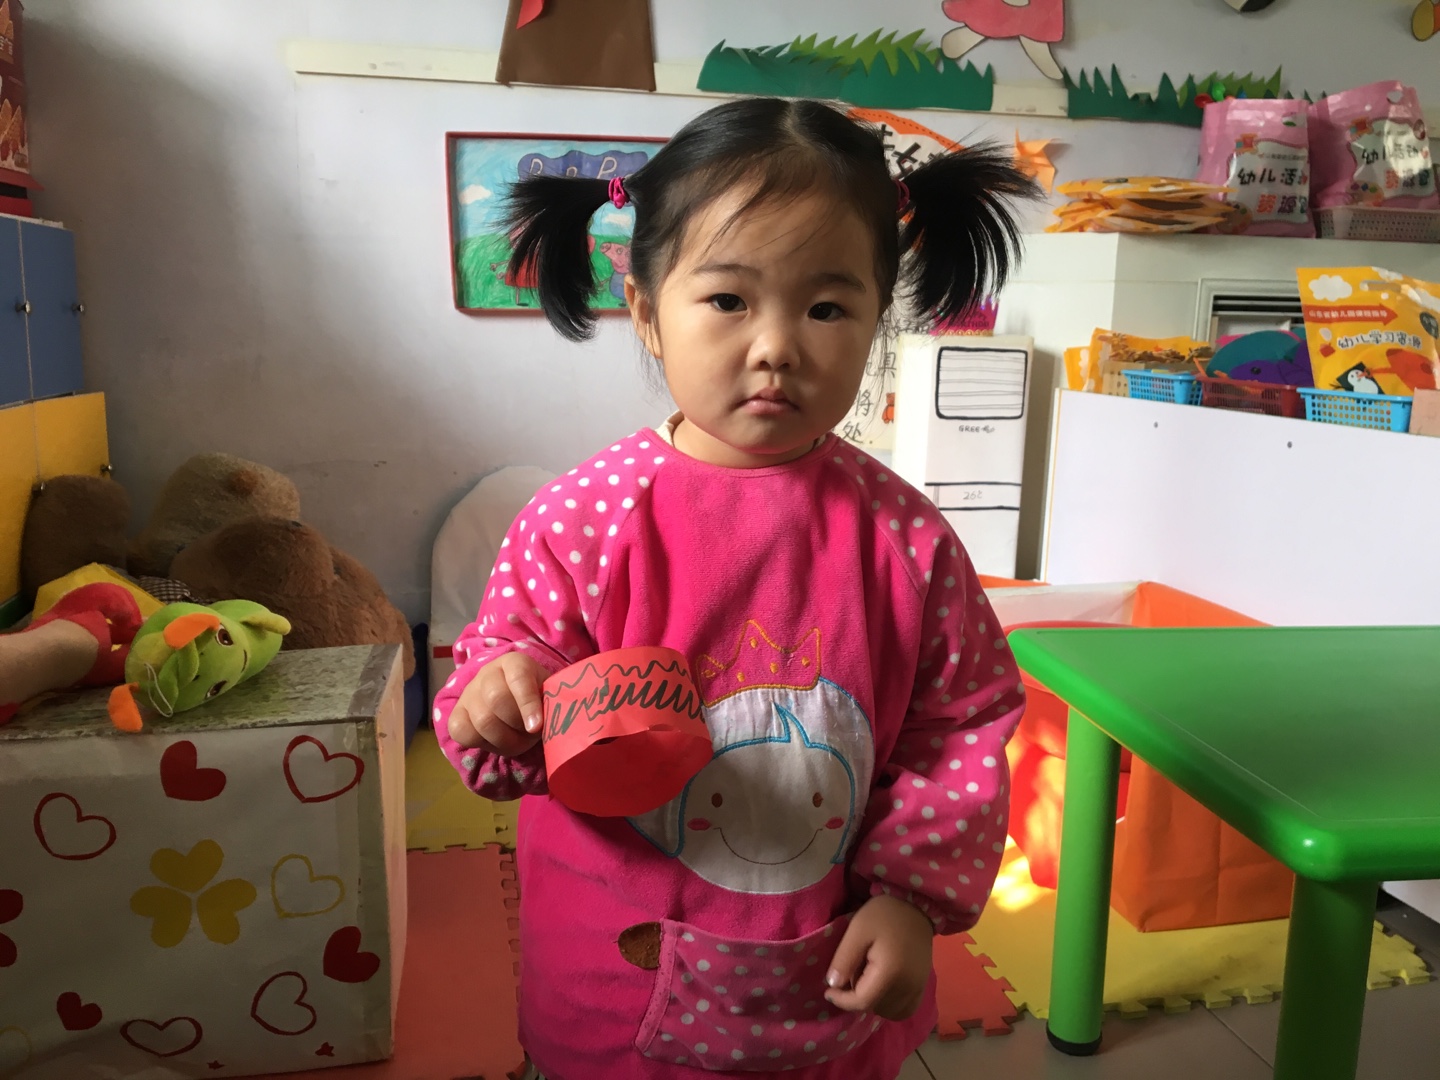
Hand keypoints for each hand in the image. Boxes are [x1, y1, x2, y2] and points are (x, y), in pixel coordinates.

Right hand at [446, 652, 547, 757]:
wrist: (515, 702)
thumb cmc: (538, 699)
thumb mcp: (550, 695)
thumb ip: (551, 704)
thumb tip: (548, 724)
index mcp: (514, 662)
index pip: (518, 677)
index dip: (528, 704)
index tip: (537, 727)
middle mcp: (487, 673)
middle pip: (496, 699)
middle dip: (517, 724)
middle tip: (530, 734)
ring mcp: (469, 693)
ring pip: (482, 720)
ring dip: (505, 739)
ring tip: (518, 741)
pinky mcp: (456, 714)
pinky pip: (460, 731)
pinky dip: (481, 743)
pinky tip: (496, 742)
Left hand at [823, 894, 933, 1020]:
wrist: (915, 905)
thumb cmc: (883, 914)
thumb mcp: (857, 930)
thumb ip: (844, 959)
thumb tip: (833, 985)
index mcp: (891, 973)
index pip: (862, 1002)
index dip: (842, 1000)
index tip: (828, 990)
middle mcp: (908, 987)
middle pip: (875, 1008)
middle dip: (857, 997)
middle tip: (851, 974)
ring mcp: (918, 988)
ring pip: (889, 1012)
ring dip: (873, 1002)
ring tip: (866, 978)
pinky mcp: (923, 986)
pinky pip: (905, 1009)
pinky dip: (890, 1005)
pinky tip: (881, 988)